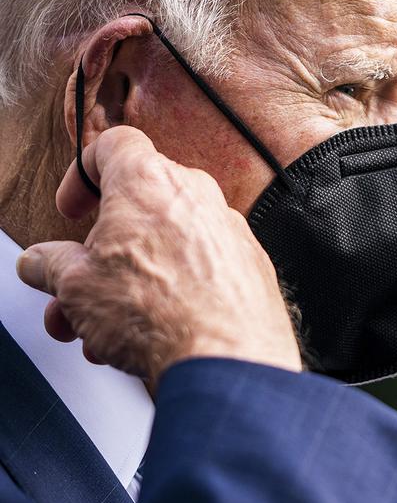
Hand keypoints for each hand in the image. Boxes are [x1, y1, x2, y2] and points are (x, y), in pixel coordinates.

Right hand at [16, 126, 302, 385]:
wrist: (227, 357)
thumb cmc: (159, 313)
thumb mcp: (75, 286)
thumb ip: (50, 265)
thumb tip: (41, 262)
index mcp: (149, 181)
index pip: (113, 145)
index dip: (83, 173)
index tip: (72, 208)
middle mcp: (197, 196)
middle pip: (138, 210)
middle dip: (100, 255)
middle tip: (77, 290)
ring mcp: (230, 230)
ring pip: (167, 247)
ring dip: (129, 284)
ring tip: (102, 329)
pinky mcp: (250, 265)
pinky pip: (201, 269)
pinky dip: (173, 292)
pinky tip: (150, 333)